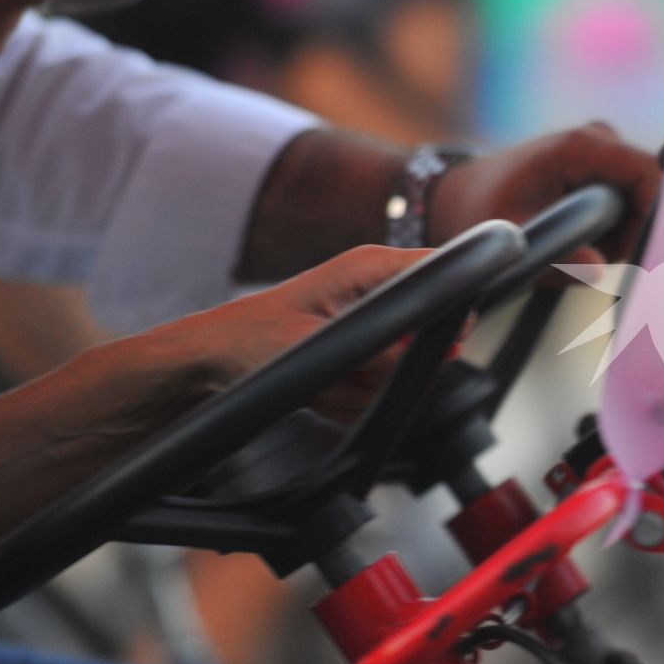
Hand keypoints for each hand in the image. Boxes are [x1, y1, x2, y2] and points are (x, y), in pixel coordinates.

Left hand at [157, 245, 428, 420]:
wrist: (211, 360)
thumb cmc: (250, 340)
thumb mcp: (320, 346)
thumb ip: (379, 353)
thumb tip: (417, 359)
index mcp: (367, 266)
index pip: (439, 269)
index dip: (452, 309)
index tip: (446, 340)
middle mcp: (371, 287)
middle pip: (424, 330)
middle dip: (396, 364)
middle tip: (358, 374)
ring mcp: (365, 320)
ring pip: (401, 365)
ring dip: (369, 387)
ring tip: (329, 388)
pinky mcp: (354, 349)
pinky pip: (377, 383)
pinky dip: (353, 397)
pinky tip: (323, 395)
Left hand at [429, 122, 660, 263]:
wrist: (460, 198)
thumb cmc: (481, 214)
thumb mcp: (511, 242)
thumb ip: (555, 257)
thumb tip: (598, 268)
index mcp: (580, 146)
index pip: (647, 174)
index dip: (652, 216)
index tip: (634, 254)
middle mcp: (598, 139)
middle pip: (648, 190)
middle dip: (634, 231)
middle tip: (598, 260)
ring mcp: (602, 150)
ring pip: (640, 200)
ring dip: (623, 233)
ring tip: (583, 251)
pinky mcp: (602, 166)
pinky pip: (629, 201)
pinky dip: (615, 228)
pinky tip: (585, 241)